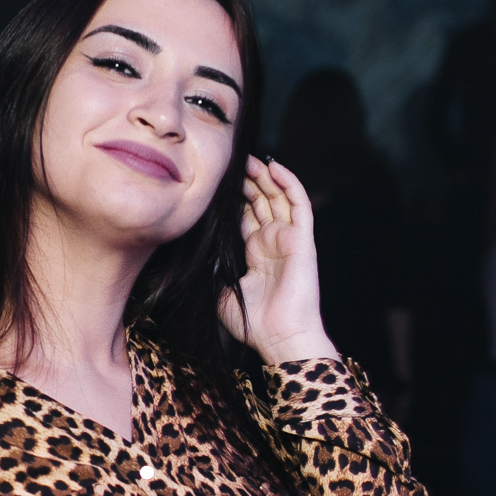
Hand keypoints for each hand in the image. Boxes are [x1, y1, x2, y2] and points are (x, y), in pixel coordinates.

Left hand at [219, 156, 338, 365]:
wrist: (280, 338)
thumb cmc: (254, 323)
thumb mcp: (221, 292)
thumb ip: (212, 270)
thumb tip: (193, 255)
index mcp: (255, 254)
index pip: (245, 215)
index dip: (233, 197)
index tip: (216, 181)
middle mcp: (272, 242)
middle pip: (261, 201)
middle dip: (247, 180)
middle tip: (230, 161)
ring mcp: (289, 239)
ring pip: (278, 197)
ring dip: (265, 176)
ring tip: (249, 157)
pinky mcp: (302, 239)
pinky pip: (299, 204)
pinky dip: (289, 183)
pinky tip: (274, 166)